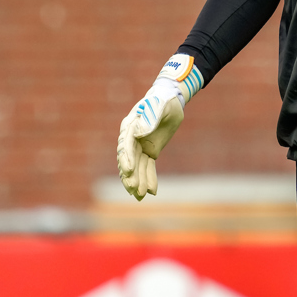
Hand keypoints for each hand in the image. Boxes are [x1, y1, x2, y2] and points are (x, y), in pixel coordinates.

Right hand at [116, 53, 202, 199]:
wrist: (170, 100)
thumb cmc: (163, 101)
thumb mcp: (159, 106)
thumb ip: (150, 118)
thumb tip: (138, 132)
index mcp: (130, 126)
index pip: (125, 145)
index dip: (126, 158)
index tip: (129, 170)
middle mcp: (131, 138)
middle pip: (128, 160)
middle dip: (130, 176)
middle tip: (133, 190)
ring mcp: (139, 146)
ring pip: (137, 167)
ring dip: (138, 181)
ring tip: (140, 196)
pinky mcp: (149, 151)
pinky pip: (147, 167)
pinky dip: (149, 178)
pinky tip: (152, 191)